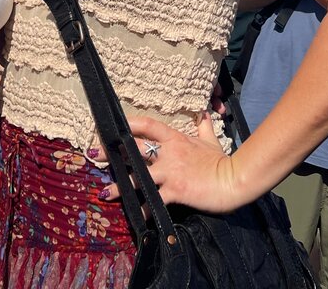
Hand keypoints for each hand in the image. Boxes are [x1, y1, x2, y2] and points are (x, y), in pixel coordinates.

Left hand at [93, 113, 244, 212]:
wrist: (233, 179)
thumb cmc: (220, 160)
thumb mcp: (210, 139)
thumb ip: (203, 126)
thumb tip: (205, 112)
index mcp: (175, 138)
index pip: (147, 125)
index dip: (128, 124)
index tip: (112, 125)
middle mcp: (168, 152)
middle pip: (135, 148)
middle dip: (113, 152)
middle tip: (94, 153)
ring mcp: (171, 172)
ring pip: (139, 177)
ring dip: (121, 185)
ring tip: (105, 192)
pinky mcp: (175, 191)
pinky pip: (155, 201)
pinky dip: (144, 209)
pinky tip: (134, 215)